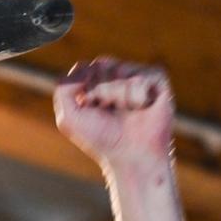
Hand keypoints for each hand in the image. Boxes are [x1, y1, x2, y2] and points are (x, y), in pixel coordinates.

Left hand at [54, 57, 175, 173]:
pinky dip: (137, 97)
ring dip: (119, 96)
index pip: (84, 68)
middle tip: (109, 112)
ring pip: (121, 70)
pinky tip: (142, 109)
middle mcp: (116, 75)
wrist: (131, 156)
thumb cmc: (101, 138)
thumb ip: (63, 89)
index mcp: (95, 81)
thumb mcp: (69, 118)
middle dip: (101, 91)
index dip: (85, 90)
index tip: (90, 109)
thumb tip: (84, 67)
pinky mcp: (157, 80)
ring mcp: (137, 75)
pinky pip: (142, 77)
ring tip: (127, 112)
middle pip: (101, 64)